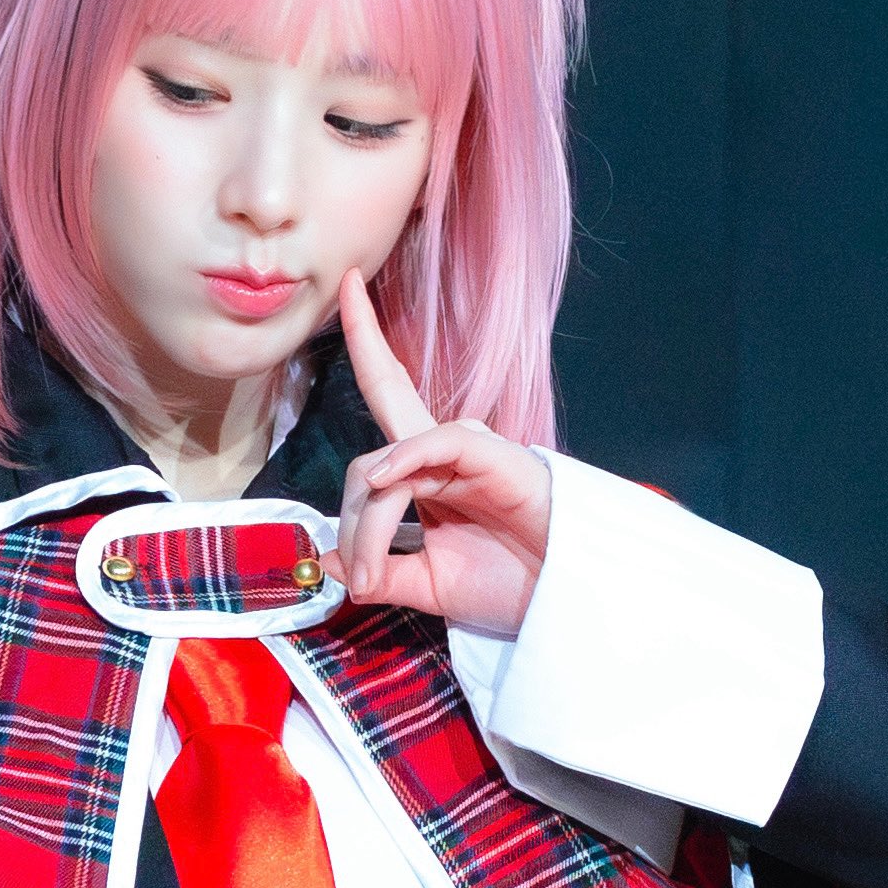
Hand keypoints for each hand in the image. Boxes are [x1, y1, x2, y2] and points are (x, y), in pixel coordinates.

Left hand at [325, 267, 552, 636]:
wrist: (562, 602)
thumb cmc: (509, 584)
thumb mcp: (427, 584)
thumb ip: (379, 570)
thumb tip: (325, 560)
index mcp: (429, 467)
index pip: (387, 391)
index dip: (367, 338)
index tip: (348, 285)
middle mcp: (445, 449)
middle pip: (369, 458)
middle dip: (350, 521)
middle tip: (356, 578)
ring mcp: (469, 449)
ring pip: (388, 466)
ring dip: (369, 525)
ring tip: (371, 574)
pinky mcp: (492, 455)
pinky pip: (436, 443)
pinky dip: (403, 463)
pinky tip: (385, 486)